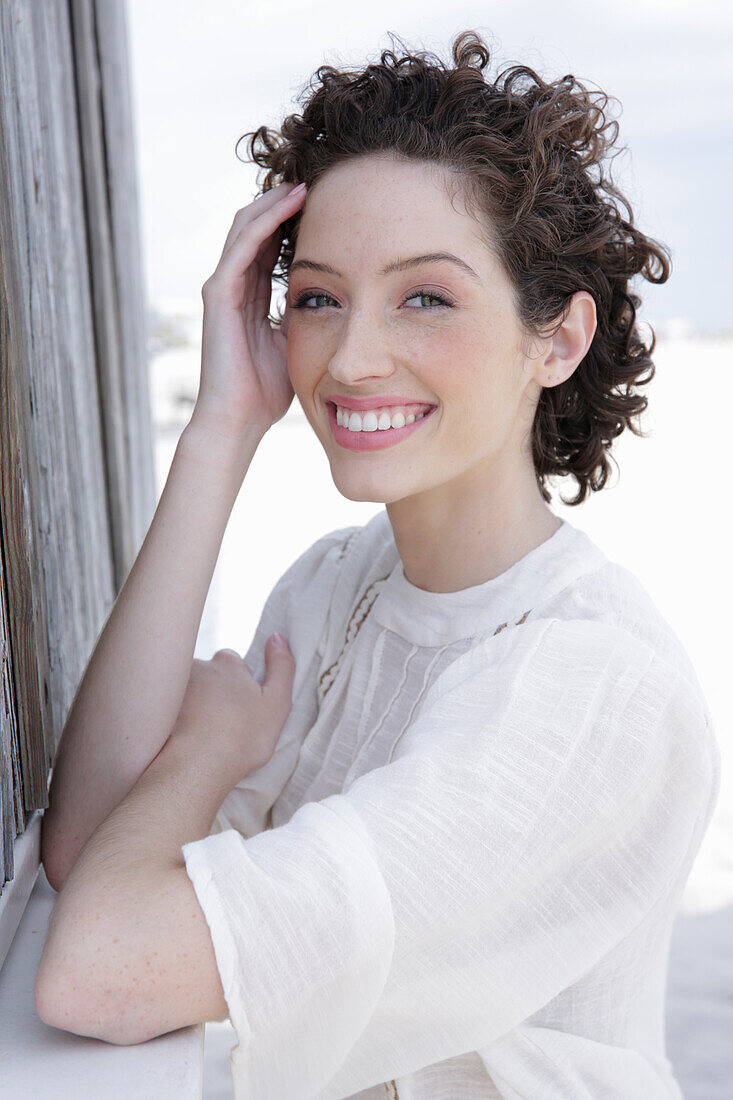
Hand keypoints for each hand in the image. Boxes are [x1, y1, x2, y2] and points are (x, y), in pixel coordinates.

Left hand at [166, 635, 295, 784]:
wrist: (197, 766)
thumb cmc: (242, 738)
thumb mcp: (277, 703)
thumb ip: (282, 667)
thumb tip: (277, 637)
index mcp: (227, 663)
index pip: (231, 661)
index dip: (237, 683)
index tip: (239, 706)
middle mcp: (197, 666)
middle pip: (205, 674)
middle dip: (210, 691)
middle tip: (217, 722)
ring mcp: (171, 685)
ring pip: (183, 690)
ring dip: (189, 704)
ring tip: (196, 733)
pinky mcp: (150, 706)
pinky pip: (162, 708)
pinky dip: (170, 718)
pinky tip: (177, 737)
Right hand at [194, 180, 307, 442]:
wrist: (239, 417)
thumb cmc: (265, 390)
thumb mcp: (294, 343)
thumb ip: (303, 318)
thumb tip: (335, 302)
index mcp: (251, 297)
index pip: (270, 246)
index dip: (292, 222)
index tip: (325, 204)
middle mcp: (233, 286)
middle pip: (256, 228)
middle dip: (283, 202)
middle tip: (316, 181)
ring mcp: (222, 287)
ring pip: (246, 227)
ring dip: (274, 202)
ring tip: (304, 182)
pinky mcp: (218, 293)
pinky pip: (242, 246)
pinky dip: (264, 221)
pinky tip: (288, 204)